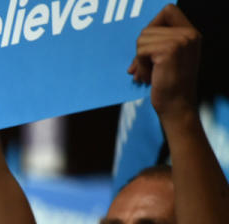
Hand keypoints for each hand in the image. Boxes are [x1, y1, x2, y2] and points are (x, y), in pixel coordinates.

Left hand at [127, 4, 200, 120]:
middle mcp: (189, 34)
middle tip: (144, 69)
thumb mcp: (166, 59)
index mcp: (190, 33)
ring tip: (148, 75)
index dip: (153, 25)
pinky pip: (140, 51)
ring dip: (139, 60)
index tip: (149, 46)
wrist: (177, 106)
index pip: (168, 10)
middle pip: (148, 28)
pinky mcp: (169, 50)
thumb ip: (158, 43)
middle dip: (141, 50)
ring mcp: (181, 40)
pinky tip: (147, 78)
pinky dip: (139, 66)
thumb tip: (139, 38)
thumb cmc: (169, 85)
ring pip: (142, 39)